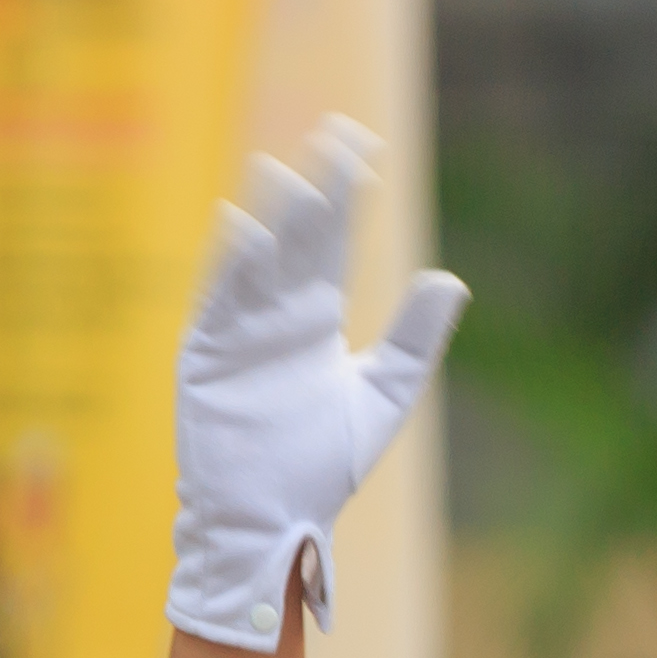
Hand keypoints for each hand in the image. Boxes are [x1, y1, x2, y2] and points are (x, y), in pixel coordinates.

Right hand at [169, 118, 469, 652]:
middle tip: (332, 138)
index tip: (362, 146)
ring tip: (286, 173)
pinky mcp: (206, 356)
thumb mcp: (382, 395)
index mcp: (315, 318)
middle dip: (314, 190)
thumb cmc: (322, 465)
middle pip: (297, 238)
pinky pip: (218, 302)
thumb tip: (449, 278)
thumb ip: (415, 339)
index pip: (332, 240)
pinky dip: (231, 267)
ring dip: (271, 219)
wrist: (271, 519)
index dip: (344, 193)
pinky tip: (244, 227)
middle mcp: (276, 314)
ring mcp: (238, 331)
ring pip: (257, 261)